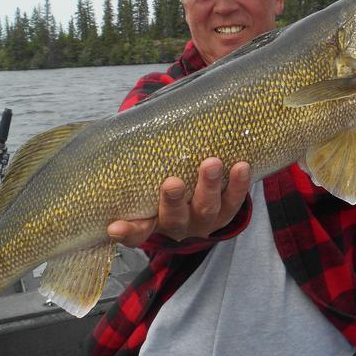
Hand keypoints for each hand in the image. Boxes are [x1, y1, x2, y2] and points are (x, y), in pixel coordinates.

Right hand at [107, 158, 251, 246]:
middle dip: (173, 201)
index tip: (114, 227)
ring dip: (208, 187)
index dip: (126, 231)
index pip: (135, 232)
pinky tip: (241, 167)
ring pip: (207, 209)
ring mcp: (203, 221)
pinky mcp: (226, 214)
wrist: (197, 196)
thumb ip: (141, 164)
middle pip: (174, 218)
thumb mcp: (148, 182)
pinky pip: (234, 202)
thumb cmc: (160, 182)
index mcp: (151, 222)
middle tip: (172, 183)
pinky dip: (238, 185)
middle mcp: (177, 226)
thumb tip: (128, 123)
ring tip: (211, 164)